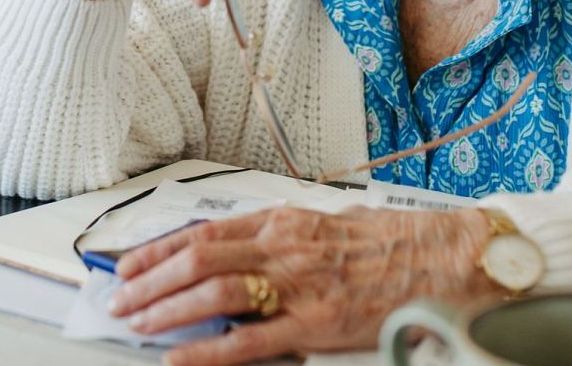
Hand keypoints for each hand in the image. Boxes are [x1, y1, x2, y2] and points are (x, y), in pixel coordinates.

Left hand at [108, 206, 500, 364]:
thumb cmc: (398, 242)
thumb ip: (285, 237)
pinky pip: (251, 340)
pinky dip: (210, 349)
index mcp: (287, 220)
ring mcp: (300, 286)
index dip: (158, 249)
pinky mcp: (318, 324)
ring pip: (215, 291)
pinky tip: (181, 357)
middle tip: (120, 299)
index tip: (129, 264)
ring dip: (167, 309)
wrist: (451, 257)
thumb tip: (241, 249)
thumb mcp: (331, 223)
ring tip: (137, 323)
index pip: (205, 231)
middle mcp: (286, 247)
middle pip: (198, 258)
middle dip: (150, 281)